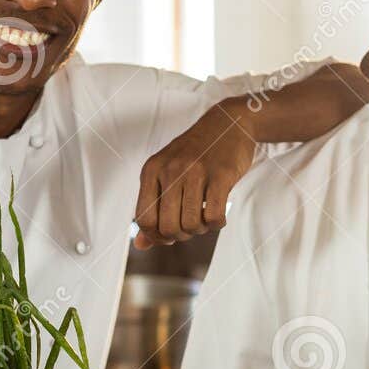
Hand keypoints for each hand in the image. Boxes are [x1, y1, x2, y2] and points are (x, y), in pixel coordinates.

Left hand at [134, 97, 257, 247]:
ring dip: (200, 230)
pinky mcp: (221, 176)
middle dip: (180, 235)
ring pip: (191, 224)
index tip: (170, 234)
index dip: (156, 236)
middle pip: (167, 227)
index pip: (144, 220)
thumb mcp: (167, 174)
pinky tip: (218, 215)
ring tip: (204, 218)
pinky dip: (216, 224)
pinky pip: (214, 217)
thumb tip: (141, 245)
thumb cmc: (195, 153)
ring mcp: (196, 171)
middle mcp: (170, 170)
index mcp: (152, 170)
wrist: (228, 123)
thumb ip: (153, 207)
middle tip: (190, 226)